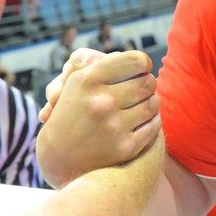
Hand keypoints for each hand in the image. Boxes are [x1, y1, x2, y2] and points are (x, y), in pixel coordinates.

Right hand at [36, 48, 159, 187]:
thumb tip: (136, 59)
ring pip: (153, 103)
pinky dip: (152, 121)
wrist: (61, 156)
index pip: (136, 60)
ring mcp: (114, 126)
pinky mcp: (125, 147)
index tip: (141, 69)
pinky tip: (143, 119)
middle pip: (147, 82)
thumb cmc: (74, 110)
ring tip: (142, 103)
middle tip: (142, 87)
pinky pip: (154, 125)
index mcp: (88, 80)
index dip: (143, 63)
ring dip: (151, 102)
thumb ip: (102, 61)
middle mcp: (101, 102)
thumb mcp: (77, 80)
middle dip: (148, 83)